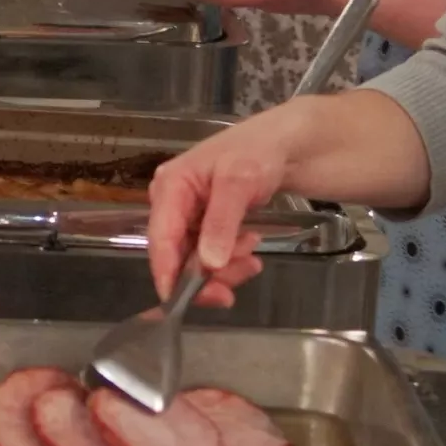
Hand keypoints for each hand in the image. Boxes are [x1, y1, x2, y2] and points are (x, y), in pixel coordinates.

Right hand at [143, 118, 303, 310]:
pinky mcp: (205, 225)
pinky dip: (231, 259)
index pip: (161, 237)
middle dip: (207, 274)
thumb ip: (221, 222)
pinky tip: (250, 245)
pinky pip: (211, 255)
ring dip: (225, 267)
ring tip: (253, 254)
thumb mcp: (240, 181)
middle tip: (235, 285)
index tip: (177, 302)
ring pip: (196, 260)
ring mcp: (189, 216)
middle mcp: (173, 204)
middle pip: (177, 255)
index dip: (167, 272)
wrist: (284, 144)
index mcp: (171, 186)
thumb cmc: (257, 152)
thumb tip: (207, 263)